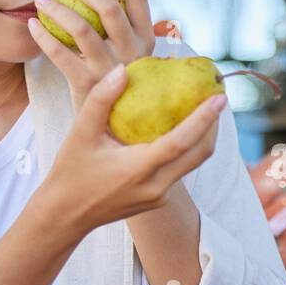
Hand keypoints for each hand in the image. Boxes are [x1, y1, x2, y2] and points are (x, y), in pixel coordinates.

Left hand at [27, 0, 154, 112]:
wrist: (112, 131)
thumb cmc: (116, 84)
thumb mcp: (128, 54)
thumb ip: (120, 25)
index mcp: (147, 40)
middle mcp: (134, 54)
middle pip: (110, 8)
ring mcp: (112, 72)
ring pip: (84, 30)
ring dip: (58, 9)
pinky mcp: (89, 88)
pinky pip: (62, 56)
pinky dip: (44, 38)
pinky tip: (31, 25)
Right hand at [43, 65, 224, 232]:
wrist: (66, 215)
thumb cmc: (71, 172)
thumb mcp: (80, 133)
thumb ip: (100, 100)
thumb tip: (122, 69)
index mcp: (138, 170)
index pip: (181, 142)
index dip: (203, 120)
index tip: (219, 98)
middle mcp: (156, 187)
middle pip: (199, 154)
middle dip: (214, 126)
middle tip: (218, 97)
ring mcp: (160, 196)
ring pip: (194, 163)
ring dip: (204, 137)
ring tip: (206, 109)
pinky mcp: (159, 199)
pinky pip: (181, 170)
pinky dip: (189, 148)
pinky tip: (183, 128)